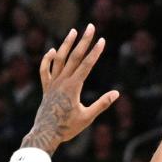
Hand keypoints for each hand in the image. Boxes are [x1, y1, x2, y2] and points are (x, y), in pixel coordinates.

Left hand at [25, 24, 117, 151]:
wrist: (46, 134)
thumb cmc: (67, 128)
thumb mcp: (87, 117)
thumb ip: (102, 104)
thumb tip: (116, 93)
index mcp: (73, 87)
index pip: (86, 65)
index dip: (95, 52)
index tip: (102, 40)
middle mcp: (62, 81)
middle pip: (74, 57)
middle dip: (84, 41)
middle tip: (91, 27)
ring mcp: (52, 84)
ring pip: (59, 59)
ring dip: (66, 44)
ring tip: (73, 31)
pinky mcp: (46, 88)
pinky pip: (45, 70)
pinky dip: (48, 59)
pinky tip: (53, 51)